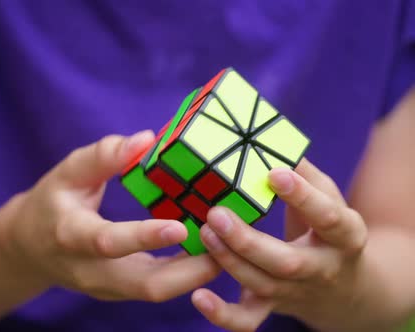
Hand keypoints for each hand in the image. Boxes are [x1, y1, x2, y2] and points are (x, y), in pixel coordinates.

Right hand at [2, 130, 219, 301]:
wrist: (31, 246)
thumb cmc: (52, 202)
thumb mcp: (68, 171)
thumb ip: (103, 155)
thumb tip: (146, 140)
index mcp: (71, 235)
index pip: (108, 242)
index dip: (144, 237)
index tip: (181, 226)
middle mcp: (89, 271)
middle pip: (145, 284)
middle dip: (190, 270)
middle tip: (225, 243)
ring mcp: (106, 288)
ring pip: (157, 292)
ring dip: (195, 273)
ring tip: (224, 245)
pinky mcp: (120, 292)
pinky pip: (157, 288)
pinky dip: (185, 274)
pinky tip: (206, 250)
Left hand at [192, 159, 368, 330]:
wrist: (346, 289)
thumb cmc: (329, 230)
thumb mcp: (330, 199)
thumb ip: (305, 173)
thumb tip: (272, 141)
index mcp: (344, 236)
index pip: (329, 218)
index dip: (304, 197)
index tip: (274, 173)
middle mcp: (321, 269)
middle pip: (287, 263)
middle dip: (248, 241)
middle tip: (218, 213)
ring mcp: (295, 292)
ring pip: (261, 285)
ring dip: (229, 260)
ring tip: (205, 232)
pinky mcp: (273, 307)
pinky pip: (248, 321)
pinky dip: (222, 315)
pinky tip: (199, 296)